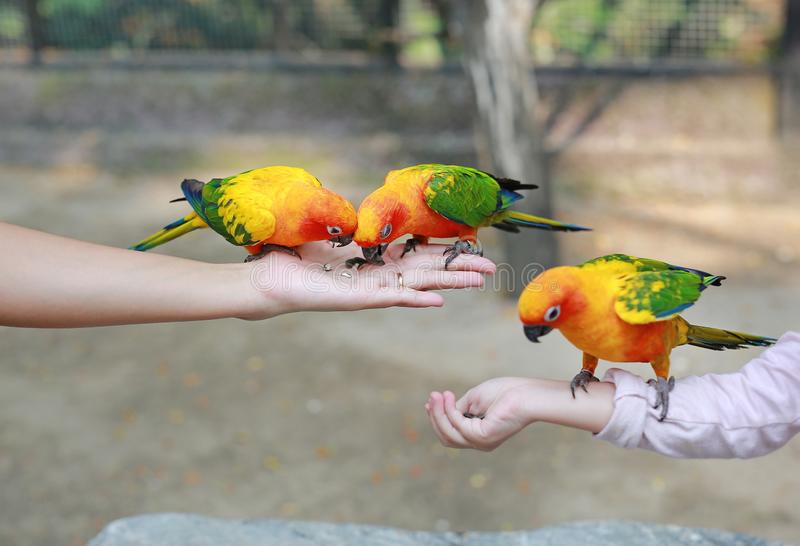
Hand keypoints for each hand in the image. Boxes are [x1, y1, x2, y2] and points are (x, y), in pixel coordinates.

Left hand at [242, 240, 496, 318]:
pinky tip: (439, 300)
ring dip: (449, 283)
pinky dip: (415, 299)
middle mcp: (378, 276)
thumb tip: (365, 213)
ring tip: (479, 280)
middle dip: (459, 268)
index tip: (471, 245)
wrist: (267, 278)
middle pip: (428, 270)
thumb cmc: (295, 258)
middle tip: (491, 267)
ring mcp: (371, 290)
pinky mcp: (358, 299)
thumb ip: (353, 228)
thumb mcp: (331, 235)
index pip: (419, 255)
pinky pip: (392, 298)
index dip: (446, 251)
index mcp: (375, 261)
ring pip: (419, 285)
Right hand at [426, 378, 538, 451]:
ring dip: (438, 413)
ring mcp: (481, 443)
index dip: (437, 419)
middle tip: (432, 396)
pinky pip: (457, 425)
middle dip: (435, 417)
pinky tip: (449, 397)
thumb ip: (458, 407)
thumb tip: (440, 409)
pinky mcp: (483, 437)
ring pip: (448, 434)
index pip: (451, 434)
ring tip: (437, 395)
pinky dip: (449, 411)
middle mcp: (479, 443)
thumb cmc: (505, 393)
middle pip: (446, 437)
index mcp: (479, 435)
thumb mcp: (474, 399)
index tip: (430, 402)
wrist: (526, 393)